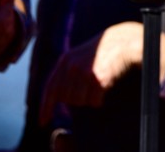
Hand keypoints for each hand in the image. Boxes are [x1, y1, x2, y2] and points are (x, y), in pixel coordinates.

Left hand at [38, 23, 164, 124]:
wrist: (121, 42)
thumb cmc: (101, 53)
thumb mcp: (79, 57)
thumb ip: (66, 73)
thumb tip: (58, 97)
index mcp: (64, 61)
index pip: (50, 88)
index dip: (45, 106)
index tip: (43, 122)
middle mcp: (71, 66)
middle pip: (67, 99)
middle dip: (76, 100)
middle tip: (89, 89)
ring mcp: (84, 72)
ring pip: (80, 102)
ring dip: (88, 99)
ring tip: (97, 85)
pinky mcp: (97, 79)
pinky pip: (94, 101)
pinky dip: (99, 100)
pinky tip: (105, 88)